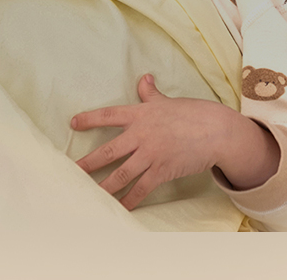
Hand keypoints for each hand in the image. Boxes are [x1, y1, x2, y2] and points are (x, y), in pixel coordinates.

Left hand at [71, 74, 239, 209]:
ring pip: (121, 173)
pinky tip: (119, 209)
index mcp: (141, 114)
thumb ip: (151, 93)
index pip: (109, 115)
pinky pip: (141, 189)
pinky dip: (129, 200)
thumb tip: (143, 77)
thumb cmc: (192, 113)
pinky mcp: (162, 171)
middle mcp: (142, 135)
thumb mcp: (167, 101)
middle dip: (88, 162)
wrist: (215, 130)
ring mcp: (151, 154)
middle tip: (71, 170)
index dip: (89, 118)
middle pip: (109, 150)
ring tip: (88, 194)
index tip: (73, 123)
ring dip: (104, 186)